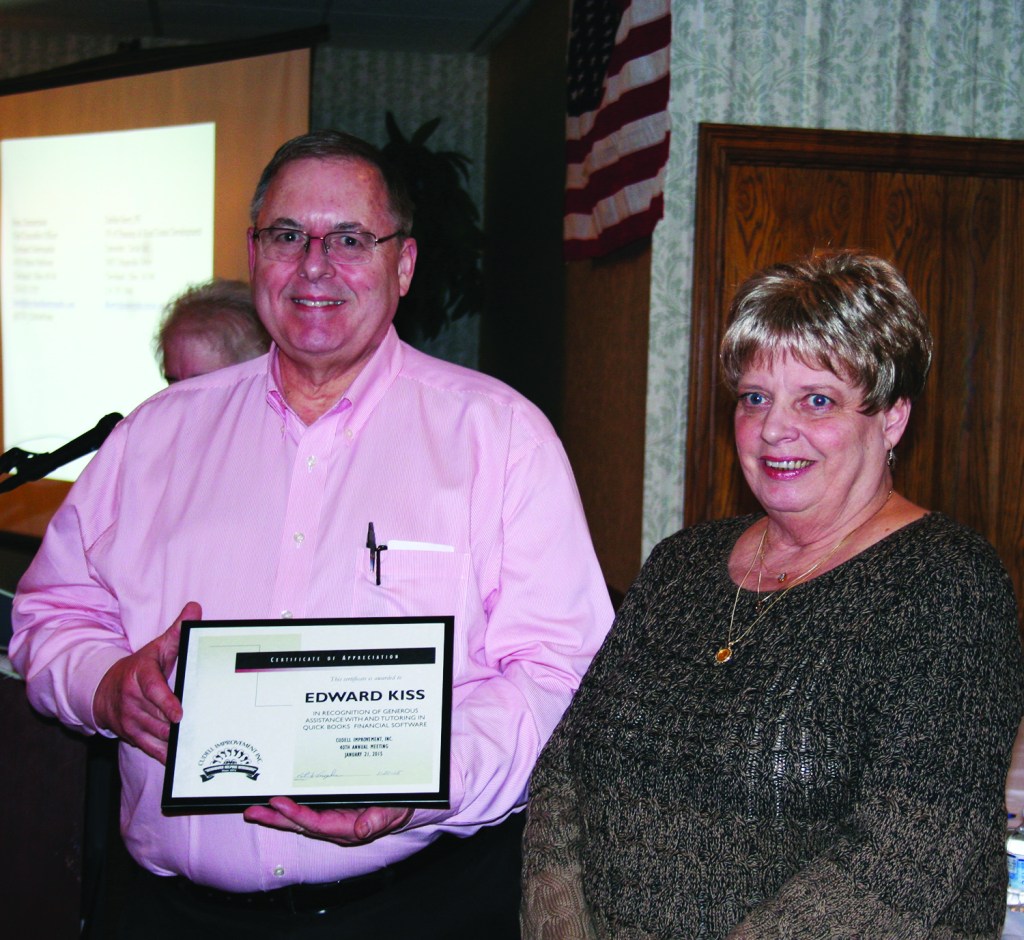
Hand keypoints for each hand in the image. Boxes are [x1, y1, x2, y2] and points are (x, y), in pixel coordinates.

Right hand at [92, 601, 199, 763]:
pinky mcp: (130, 734)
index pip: (153, 690)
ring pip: (157, 734)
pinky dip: (164, 754)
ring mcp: (129, 718)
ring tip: (196, 741)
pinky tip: (179, 758)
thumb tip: (195, 608)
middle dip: (178, 725)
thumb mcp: (157, 647)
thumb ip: (177, 630)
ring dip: (175, 740)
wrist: (104, 688)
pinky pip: (149, 748)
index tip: (178, 714)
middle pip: (159, 717)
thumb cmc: (139, 667)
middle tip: (201, 729)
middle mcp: (132, 699)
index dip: (166, 703)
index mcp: (140, 675)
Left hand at [243, 796, 412, 845]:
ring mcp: (330, 820)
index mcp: (347, 828)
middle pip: (300, 824)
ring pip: (298, 819)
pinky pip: (305, 811)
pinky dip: (289, 807)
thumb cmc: (395, 808)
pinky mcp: (330, 811)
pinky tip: (275, 803)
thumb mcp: (392, 811)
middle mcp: (334, 826)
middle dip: (275, 819)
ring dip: (276, 815)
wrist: (402, 808)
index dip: (296, 815)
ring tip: (255, 809)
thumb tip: (362, 829)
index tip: (279, 803)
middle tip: (253, 811)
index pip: (317, 823)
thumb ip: (378, 819)